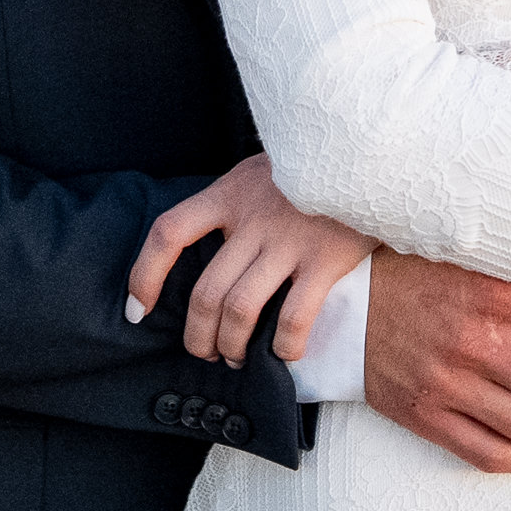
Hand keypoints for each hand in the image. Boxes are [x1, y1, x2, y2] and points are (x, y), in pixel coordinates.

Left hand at [126, 155, 374, 367]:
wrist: (372, 152)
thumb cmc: (316, 167)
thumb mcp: (264, 171)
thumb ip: (238, 203)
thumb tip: (212, 251)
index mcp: (231, 192)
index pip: (169, 233)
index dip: (144, 275)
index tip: (137, 310)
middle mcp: (254, 217)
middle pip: (205, 291)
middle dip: (198, 336)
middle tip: (206, 352)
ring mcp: (290, 238)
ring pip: (240, 310)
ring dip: (233, 345)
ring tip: (238, 357)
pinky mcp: (326, 258)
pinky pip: (293, 318)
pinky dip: (284, 347)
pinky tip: (285, 354)